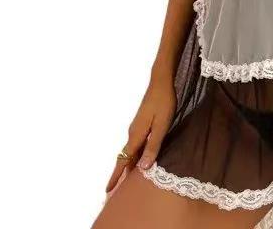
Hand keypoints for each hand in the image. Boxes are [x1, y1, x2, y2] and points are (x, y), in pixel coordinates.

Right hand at [104, 76, 176, 198]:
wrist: (161, 82)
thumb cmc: (164, 103)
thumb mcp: (161, 126)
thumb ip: (153, 146)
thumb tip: (142, 168)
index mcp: (136, 135)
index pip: (124, 160)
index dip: (116, 175)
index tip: (108, 190)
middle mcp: (133, 133)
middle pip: (125, 157)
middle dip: (120, 173)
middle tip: (115, 191)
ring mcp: (136, 127)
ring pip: (130, 150)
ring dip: (127, 164)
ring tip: (126, 179)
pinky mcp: (141, 123)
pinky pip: (135, 144)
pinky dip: (133, 154)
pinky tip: (139, 158)